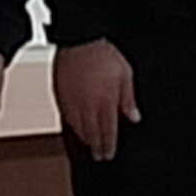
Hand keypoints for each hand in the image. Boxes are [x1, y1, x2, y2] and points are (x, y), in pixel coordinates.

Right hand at [55, 39, 139, 161]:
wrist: (79, 38)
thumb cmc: (102, 52)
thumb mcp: (125, 73)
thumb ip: (128, 98)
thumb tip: (134, 117)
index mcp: (105, 101)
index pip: (108, 131)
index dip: (109, 146)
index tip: (109, 155)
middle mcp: (87, 105)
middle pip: (92, 134)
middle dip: (97, 147)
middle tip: (100, 157)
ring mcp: (72, 101)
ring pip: (78, 128)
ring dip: (85, 139)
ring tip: (90, 145)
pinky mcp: (61, 95)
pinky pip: (67, 117)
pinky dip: (73, 127)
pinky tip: (76, 128)